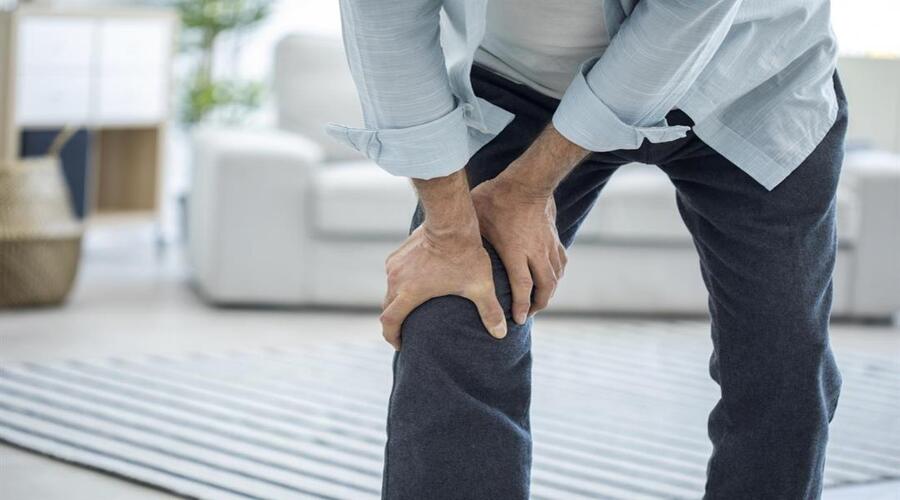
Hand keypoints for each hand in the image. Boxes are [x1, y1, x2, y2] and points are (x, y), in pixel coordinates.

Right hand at [381, 221, 506, 349]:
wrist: (452, 223)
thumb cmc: (465, 256)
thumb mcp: (479, 287)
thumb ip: (490, 312)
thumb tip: (502, 334)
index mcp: (409, 294)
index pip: (389, 322)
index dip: (392, 336)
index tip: (400, 345)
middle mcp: (396, 280)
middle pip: (387, 308)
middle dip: (394, 322)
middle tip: (404, 332)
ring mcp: (395, 265)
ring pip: (389, 290)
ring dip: (397, 301)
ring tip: (410, 308)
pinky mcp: (398, 253)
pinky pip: (394, 274)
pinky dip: (400, 284)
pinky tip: (413, 284)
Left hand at [472, 174, 566, 324]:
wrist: (527, 181)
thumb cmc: (496, 199)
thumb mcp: (476, 220)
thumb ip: (468, 239)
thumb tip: (448, 250)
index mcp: (515, 251)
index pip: (522, 287)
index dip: (522, 307)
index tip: (518, 320)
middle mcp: (535, 251)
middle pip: (545, 287)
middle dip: (538, 305)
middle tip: (530, 314)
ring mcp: (547, 244)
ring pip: (555, 276)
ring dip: (549, 292)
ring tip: (540, 300)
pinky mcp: (554, 237)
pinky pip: (561, 261)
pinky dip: (557, 274)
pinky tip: (552, 278)